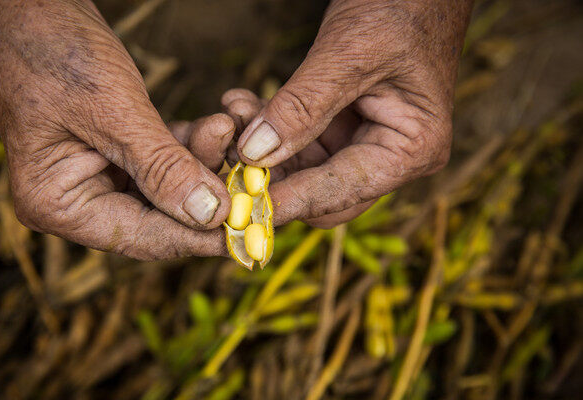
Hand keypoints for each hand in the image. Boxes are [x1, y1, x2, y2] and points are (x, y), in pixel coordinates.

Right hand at [0, 0, 232, 258]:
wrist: (28, 4)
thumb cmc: (53, 51)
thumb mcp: (112, 111)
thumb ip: (162, 168)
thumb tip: (213, 215)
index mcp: (57, 204)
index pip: (141, 237)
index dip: (197, 237)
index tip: (249, 231)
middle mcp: (76, 200)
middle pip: (158, 217)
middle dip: (206, 192)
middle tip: (253, 178)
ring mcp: (96, 175)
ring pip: (167, 188)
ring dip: (202, 160)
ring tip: (228, 129)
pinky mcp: (114, 152)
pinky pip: (162, 160)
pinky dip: (189, 144)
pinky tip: (216, 124)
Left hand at [232, 1, 472, 227]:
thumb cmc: (400, 9)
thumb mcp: (349, 53)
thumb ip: (302, 106)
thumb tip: (254, 153)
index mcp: (412, 150)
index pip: (341, 191)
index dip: (291, 200)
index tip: (243, 208)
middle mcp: (390, 157)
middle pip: (319, 193)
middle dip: (271, 176)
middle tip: (226, 158)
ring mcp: (363, 144)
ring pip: (300, 170)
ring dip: (261, 149)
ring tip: (232, 113)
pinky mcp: (340, 129)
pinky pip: (296, 144)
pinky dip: (267, 127)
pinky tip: (241, 104)